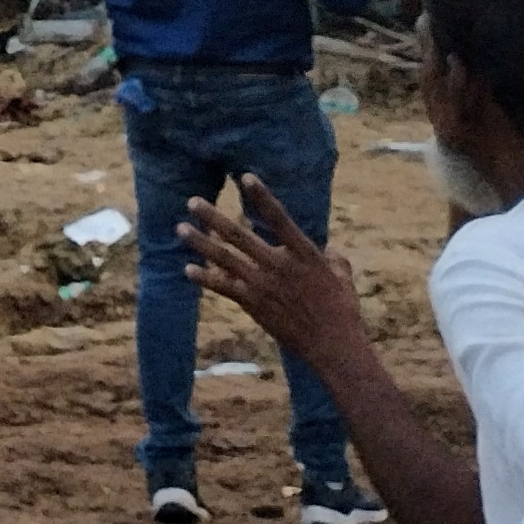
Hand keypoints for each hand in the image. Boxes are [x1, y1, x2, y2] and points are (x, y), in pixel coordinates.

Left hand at [180, 173, 365, 367]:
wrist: (334, 346)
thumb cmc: (342, 311)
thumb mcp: (343, 278)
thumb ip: (335, 260)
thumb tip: (330, 250)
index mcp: (304, 253)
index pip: (279, 218)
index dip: (262, 197)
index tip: (245, 176)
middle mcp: (279, 265)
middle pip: (239, 236)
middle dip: (213, 217)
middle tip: (191, 202)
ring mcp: (263, 284)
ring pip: (225, 259)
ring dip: (201, 243)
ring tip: (180, 228)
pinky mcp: (254, 304)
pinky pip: (224, 288)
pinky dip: (206, 278)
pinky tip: (188, 270)